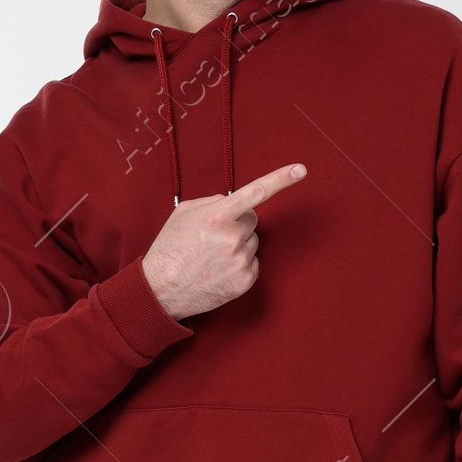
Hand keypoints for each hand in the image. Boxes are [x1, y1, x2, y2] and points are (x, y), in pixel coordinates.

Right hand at [142, 164, 306, 319]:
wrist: (161, 291)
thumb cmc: (170, 250)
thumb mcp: (183, 214)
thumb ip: (212, 201)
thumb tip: (234, 201)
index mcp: (216, 217)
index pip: (255, 192)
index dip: (280, 179)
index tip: (300, 169)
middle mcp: (232, 238)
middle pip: (252, 219)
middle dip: (238, 223)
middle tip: (214, 237)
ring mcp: (240, 261)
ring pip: (253, 241)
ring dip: (238, 244)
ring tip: (212, 256)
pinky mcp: (245, 280)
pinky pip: (253, 262)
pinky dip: (240, 263)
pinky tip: (219, 269)